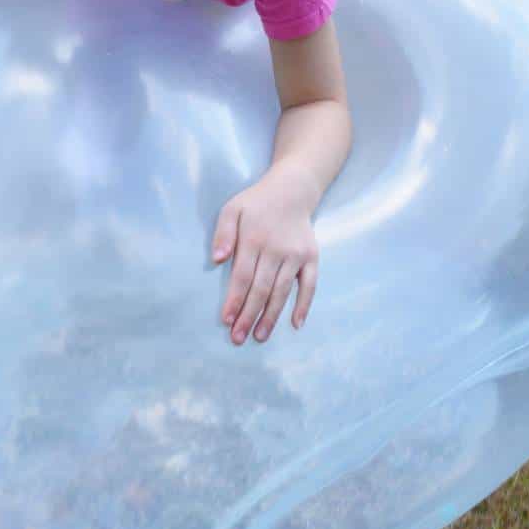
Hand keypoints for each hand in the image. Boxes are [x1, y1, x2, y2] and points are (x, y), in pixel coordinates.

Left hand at [211, 167, 319, 345]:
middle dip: (249, 315)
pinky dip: (304, 305)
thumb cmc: (256, 203)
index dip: (234, 300)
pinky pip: (309, 285)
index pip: (242, 276)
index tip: (226, 320)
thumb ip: (223, 233)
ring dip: (271, 316)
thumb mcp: (232, 208)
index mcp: (254, 238)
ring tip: (260, 336)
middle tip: (238, 338)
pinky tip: (295, 324)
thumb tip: (217, 260)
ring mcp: (296, 255)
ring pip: (282, 291)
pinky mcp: (311, 257)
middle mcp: (276, 249)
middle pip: (261, 289)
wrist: (292, 190)